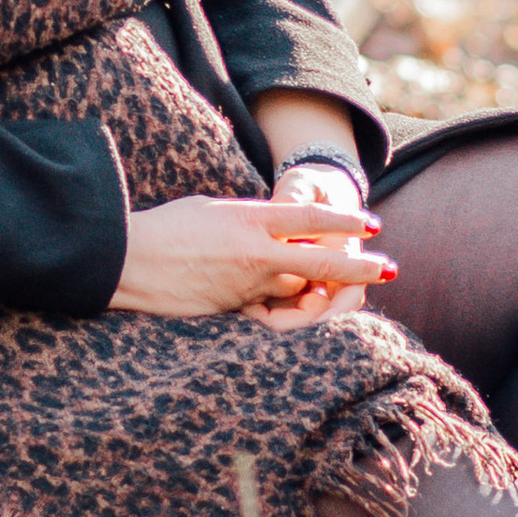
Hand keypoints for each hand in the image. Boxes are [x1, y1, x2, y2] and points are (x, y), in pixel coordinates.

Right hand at [111, 191, 392, 323]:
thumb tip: (275, 224)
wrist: (128, 261)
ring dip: (320, 287)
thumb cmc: (167, 226)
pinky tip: (301, 301)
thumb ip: (251, 218)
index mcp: (249, 219)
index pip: (309, 219)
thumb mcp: (214, 208)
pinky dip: (287, 302)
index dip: (345, 223)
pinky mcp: (233, 308)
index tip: (374, 225)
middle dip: (357, 267)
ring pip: (297, 288)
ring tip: (347, 287)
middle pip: (318, 262)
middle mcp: (254, 253)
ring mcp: (244, 284)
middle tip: (389, 268)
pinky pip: (270, 307)